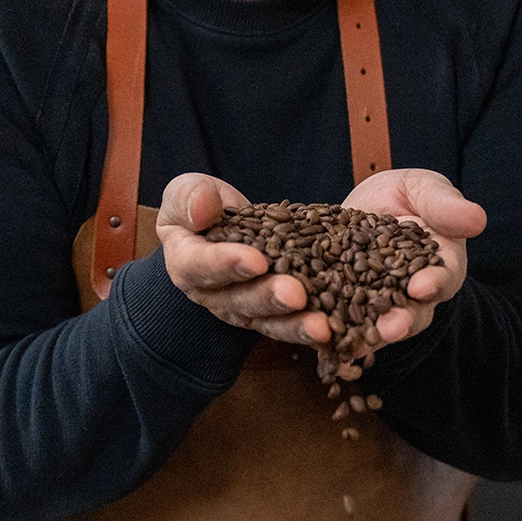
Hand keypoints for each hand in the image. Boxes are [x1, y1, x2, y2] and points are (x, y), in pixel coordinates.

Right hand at [156, 173, 332, 345]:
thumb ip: (190, 197)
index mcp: (186, 263)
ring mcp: (243, 309)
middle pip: (239, 301)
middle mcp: (213, 295)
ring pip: (268, 321)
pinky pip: (291, 325)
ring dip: (295, 324)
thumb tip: (201, 208)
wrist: (218, 222)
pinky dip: (313, 330)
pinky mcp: (271, 315)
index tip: (256, 260)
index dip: (227, 265)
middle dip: (269, 298)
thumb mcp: (189, 191)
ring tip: (320, 325)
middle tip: (295, 294)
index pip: (202, 266)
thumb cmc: (201, 204)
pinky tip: (335, 330)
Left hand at [341, 169, 485, 345]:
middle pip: (412, 312)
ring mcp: (381, 301)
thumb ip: (444, 204)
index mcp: (441, 264)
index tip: (421, 287)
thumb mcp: (425, 189)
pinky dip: (334, 330)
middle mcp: (413, 292)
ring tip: (354, 344)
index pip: (443, 277)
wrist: (373, 203)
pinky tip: (321, 338)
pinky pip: (343, 319)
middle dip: (401, 321)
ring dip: (367, 336)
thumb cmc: (409, 195)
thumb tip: (477, 218)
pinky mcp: (348, 301)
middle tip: (390, 327)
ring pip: (377, 324)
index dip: (434, 283)